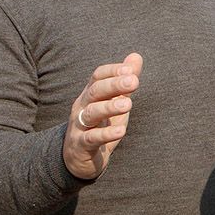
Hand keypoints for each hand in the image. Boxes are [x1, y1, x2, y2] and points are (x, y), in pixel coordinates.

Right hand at [62, 53, 143, 179]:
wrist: (79, 157)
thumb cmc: (101, 124)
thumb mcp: (114, 101)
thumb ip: (125, 80)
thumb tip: (136, 56)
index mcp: (91, 94)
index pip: (98, 76)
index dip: (113, 71)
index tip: (131, 70)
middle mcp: (82, 106)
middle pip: (95, 91)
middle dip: (114, 85)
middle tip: (134, 81)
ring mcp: (79, 125)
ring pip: (92, 113)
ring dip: (110, 107)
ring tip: (128, 104)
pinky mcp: (81, 144)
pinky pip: (92, 138)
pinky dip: (106, 134)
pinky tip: (121, 130)